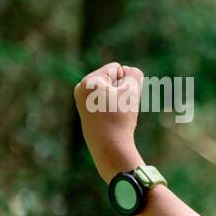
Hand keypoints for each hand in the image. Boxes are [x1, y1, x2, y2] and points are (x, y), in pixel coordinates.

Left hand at [73, 62, 144, 180]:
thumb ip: (134, 75)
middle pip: (112, 79)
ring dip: (119, 99)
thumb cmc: (120, 119)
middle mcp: (81, 88)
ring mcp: (81, 100)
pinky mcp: (86, 111)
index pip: (117, 68)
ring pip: (110, 91)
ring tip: (116, 114)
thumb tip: (128, 71)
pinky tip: (112, 119)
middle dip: (122, 90)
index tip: (123, 100)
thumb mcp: (132, 93)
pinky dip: (113, 107)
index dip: (127, 82)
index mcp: (88, 81)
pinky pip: (105, 101)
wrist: (109, 147)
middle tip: (120, 109)